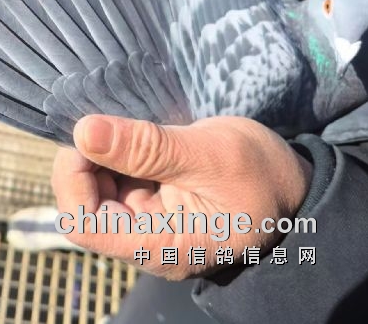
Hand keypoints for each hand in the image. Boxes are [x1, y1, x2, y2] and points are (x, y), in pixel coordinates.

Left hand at [51, 115, 311, 279]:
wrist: (295, 187)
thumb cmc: (262, 176)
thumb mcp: (208, 154)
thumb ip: (146, 146)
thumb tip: (84, 131)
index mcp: (159, 244)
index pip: (82, 224)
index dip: (72, 178)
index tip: (87, 138)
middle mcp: (145, 240)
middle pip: (83, 203)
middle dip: (87, 160)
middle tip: (109, 122)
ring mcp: (146, 222)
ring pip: (96, 187)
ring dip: (102, 154)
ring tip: (132, 129)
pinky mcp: (151, 203)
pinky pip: (116, 179)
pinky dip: (117, 153)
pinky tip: (137, 137)